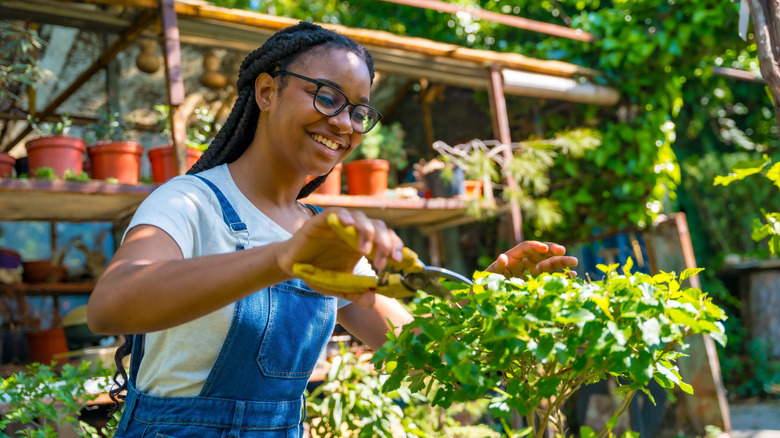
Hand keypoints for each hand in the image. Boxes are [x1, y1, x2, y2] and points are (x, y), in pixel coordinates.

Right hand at [275, 208, 403, 305]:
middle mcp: (355, 232)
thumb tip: (372, 302)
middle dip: (385, 242)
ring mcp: (340, 224)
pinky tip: (348, 226)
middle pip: (378, 227)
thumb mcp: (339, 287)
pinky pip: (337, 212)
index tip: (399, 262)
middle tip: (383, 262)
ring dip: (367, 232)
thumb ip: (356, 293)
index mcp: (363, 245)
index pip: (387, 239)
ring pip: (361, 218)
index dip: (396, 247)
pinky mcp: (323, 220)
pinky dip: (345, 217)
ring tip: (364, 251)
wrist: (291, 266)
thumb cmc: (318, 273)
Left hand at [487, 241, 577, 278]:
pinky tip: (573, 276)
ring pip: (549, 263)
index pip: (526, 247)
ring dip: (562, 262)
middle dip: (553, 251)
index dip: (535, 246)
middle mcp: (525, 261)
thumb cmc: (486, 285)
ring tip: (575, 263)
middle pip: (541, 253)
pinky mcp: (537, 282)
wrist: (488, 298)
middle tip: (564, 251)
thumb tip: (502, 256)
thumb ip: (497, 267)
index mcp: (514, 257)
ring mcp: (532, 271)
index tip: (544, 249)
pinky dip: (561, 276)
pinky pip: (551, 277)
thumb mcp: (489, 276)